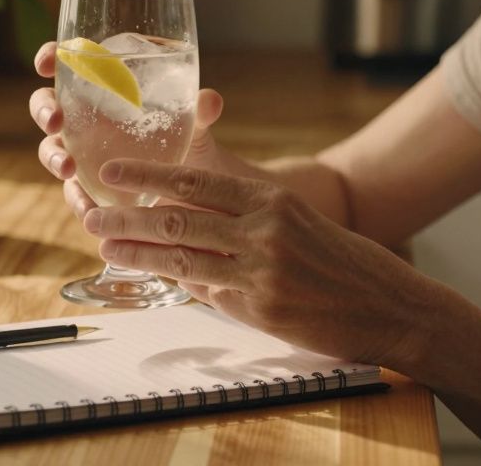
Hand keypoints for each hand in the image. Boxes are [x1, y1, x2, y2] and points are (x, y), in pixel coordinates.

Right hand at [27, 40, 225, 217]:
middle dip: (43, 109)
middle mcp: (87, 112)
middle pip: (48, 102)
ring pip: (52, 147)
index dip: (51, 57)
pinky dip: (76, 198)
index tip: (46, 63)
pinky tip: (85, 208)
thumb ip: (199, 109)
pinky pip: (73, 189)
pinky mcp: (89, 183)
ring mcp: (83, 149)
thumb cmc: (190, 134)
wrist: (196, 182)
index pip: (71, 61)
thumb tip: (210, 101)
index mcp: (108, 82)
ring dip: (52, 156)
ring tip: (67, 168)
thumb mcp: (196, 121)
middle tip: (55, 120)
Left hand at [80, 158, 436, 366]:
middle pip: (177, 218)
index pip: (196, 181)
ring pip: (182, 258)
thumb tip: (191, 209)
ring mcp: (261, 272)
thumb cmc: (338, 259)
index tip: (111, 172)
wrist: (388, 303)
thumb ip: (246, 213)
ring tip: (107, 246)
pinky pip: (209, 295)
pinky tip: (157, 280)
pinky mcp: (262, 310)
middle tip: (92, 213)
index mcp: (270, 199)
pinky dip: (182, 286)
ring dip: (137, 253)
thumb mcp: (296, 219)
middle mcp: (263, 230)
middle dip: (127, 216)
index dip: (147, 175)